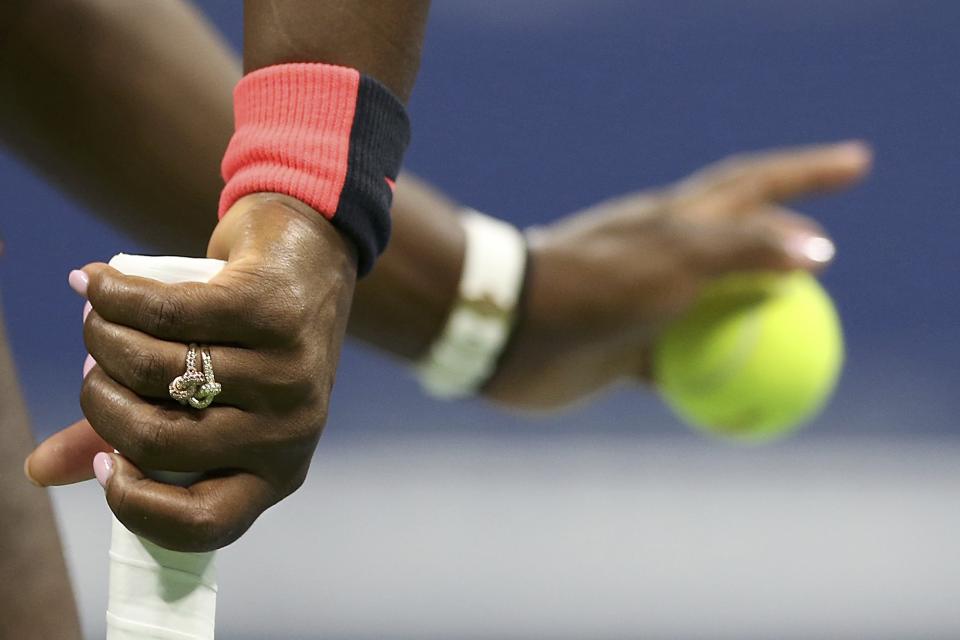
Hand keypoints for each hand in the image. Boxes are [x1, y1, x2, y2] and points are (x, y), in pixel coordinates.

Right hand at [26, 194, 355, 550]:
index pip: (204, 524)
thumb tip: (42, 470)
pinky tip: (98, 286)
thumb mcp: (204, 403)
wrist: (311, 260)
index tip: (106, 461)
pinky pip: (167, 311)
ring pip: (155, 370)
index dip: (136, 503)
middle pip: (157, 440)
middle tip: (93, 369)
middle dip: (101, 400)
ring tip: (97, 322)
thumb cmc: (250, 346)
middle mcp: (291, 430)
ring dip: (102, 339)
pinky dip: (116, 297)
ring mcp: (288, 372)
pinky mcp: (273, 311)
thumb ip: (128, 437)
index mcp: (278, 471)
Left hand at [482, 142, 870, 409]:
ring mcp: (647, 304)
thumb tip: (820, 251)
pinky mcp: (627, 350)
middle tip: (829, 255)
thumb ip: (746, 249)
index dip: (810, 171)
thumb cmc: (597, 284)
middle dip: (788, 241)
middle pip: (743, 244)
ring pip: (718, 308)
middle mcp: (667, 257)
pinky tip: (742, 400)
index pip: (758, 185)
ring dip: (756, 315)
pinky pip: (687, 365)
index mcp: (681, 220)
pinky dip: (717, 378)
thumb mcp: (679, 258)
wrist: (511, 329)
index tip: (856, 164)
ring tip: (797, 330)